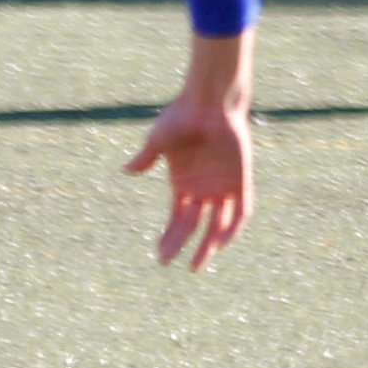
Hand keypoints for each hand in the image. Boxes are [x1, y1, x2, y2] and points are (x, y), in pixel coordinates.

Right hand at [127, 43, 252, 268]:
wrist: (210, 102)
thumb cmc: (181, 117)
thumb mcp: (158, 140)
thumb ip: (146, 158)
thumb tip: (126, 171)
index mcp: (183, 183)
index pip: (177, 219)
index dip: (169, 238)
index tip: (160, 256)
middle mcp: (203, 189)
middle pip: (194, 226)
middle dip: (183, 246)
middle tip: (171, 264)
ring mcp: (223, 186)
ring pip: (218, 224)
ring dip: (209, 244)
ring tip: (197, 263)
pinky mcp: (240, 180)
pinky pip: (241, 211)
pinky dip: (233, 227)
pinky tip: (222, 242)